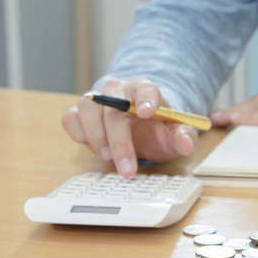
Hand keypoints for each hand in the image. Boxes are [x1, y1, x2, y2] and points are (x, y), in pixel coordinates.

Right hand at [61, 79, 195, 177]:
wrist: (142, 127)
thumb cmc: (158, 129)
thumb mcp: (176, 135)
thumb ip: (184, 137)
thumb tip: (186, 144)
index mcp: (146, 90)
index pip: (146, 89)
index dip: (146, 99)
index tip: (147, 113)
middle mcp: (120, 90)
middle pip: (114, 108)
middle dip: (119, 141)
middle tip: (127, 169)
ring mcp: (98, 99)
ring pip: (88, 109)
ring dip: (96, 137)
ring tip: (108, 157)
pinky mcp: (81, 112)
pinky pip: (71, 118)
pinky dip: (78, 133)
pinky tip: (94, 147)